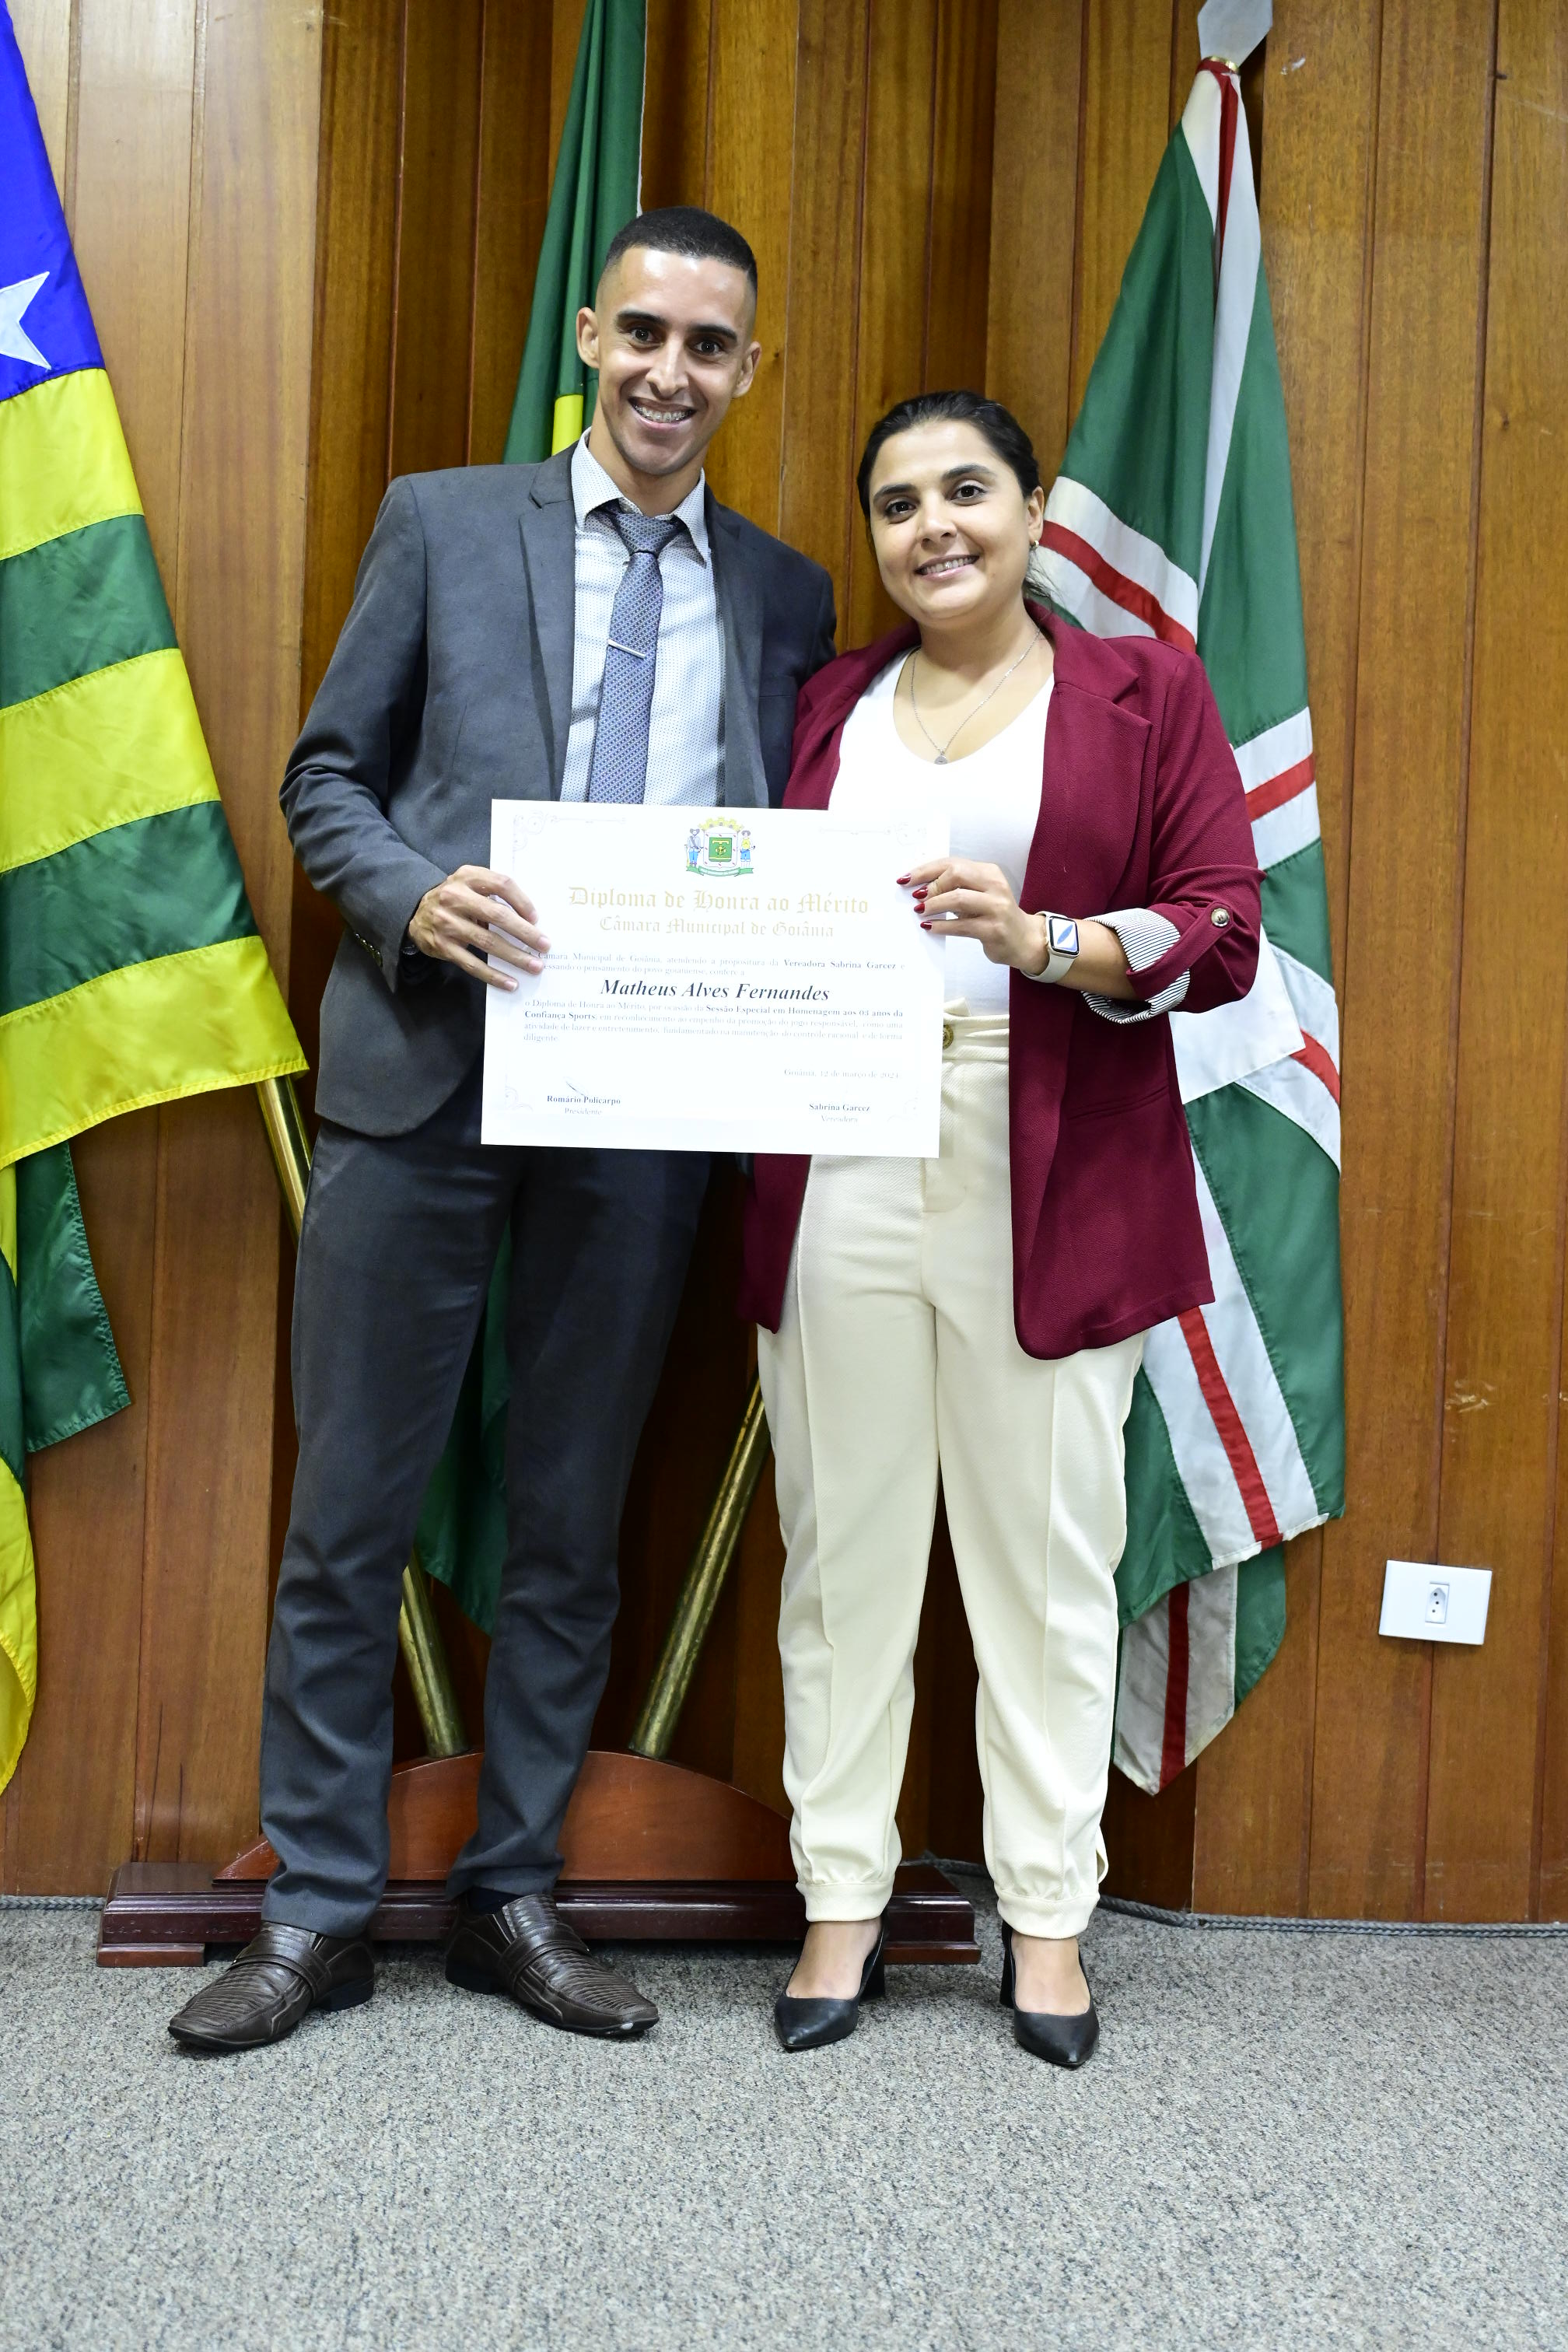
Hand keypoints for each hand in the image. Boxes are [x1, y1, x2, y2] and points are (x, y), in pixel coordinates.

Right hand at [407, 865, 547, 991]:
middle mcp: (454, 897)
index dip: (522, 901)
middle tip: (544, 945)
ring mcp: (447, 923)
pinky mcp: (443, 946)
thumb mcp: (470, 884)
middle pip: (497, 915)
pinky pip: (472, 964)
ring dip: (515, 956)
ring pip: (487, 942)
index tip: (536, 918)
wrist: (415, 911)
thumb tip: (529, 920)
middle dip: (525, 932)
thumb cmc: (455, 898)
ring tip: (534, 966)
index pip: (501, 884)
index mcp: (467, 876)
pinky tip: (510, 983)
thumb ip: (494, 893)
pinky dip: (493, 975)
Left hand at [902, 856, 1048, 973]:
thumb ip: (956, 887)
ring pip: (958, 898)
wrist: (1024, 940)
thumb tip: (920, 888)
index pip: (953, 863)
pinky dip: (942, 926)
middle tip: (917, 897)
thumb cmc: (994, 915)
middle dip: (931, 885)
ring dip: (934, 905)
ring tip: (920, 911)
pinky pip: (961, 926)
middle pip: (956, 874)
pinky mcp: (994, 929)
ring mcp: (996, 907)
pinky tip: (930, 927)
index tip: (906, 879)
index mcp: (989, 872)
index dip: (926, 870)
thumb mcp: (978, 895)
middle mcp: (995, 886)